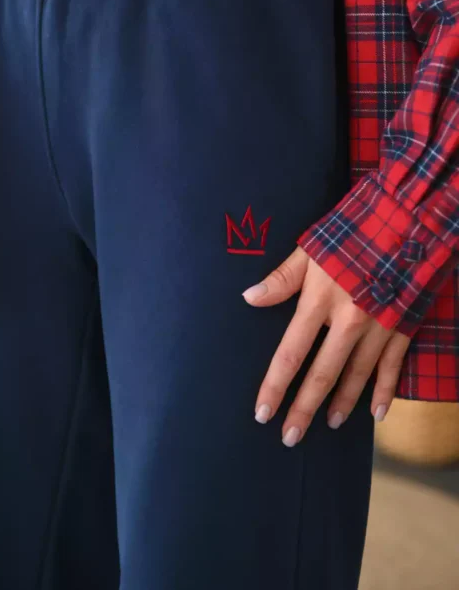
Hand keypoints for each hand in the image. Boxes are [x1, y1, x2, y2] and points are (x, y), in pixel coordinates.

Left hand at [243, 246, 410, 446]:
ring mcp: (379, 328)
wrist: (409, 220)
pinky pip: (393, 367)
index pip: (289, 354)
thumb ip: (282, 278)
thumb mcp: (311, 249)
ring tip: (328, 425)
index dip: (274, 386)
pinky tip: (377, 414)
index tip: (262, 412)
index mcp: (319, 301)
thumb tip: (249, 298)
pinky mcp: (403, 327)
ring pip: (356, 376)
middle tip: (289, 437)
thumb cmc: (352, 231)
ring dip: (341, 404)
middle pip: (321, 375)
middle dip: (304, 409)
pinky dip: (385, 391)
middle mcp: (348, 322)